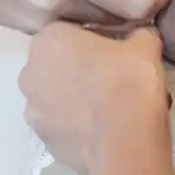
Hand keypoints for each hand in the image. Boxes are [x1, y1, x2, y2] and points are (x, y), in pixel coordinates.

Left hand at [22, 25, 173, 174]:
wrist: (126, 144)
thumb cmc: (128, 81)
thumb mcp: (145, 46)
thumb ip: (139, 34)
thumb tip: (141, 36)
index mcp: (48, 39)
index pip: (69, 31)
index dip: (94, 41)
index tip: (115, 53)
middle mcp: (30, 71)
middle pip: (57, 64)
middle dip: (80, 69)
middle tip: (111, 79)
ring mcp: (32, 109)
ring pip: (56, 97)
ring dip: (75, 99)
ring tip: (107, 108)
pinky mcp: (43, 140)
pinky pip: (60, 125)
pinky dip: (76, 126)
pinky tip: (101, 130)